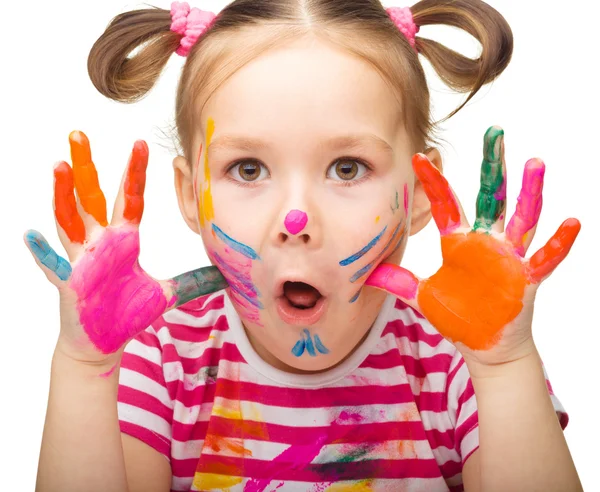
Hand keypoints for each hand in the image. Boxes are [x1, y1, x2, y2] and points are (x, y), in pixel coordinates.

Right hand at [25, 131, 226, 363]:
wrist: (103, 342)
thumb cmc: (128, 313)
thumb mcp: (167, 293)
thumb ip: (194, 282)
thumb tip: (224, 275)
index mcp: (122, 240)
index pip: (130, 199)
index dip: (134, 172)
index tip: (139, 143)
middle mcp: (99, 243)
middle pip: (91, 198)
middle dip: (86, 166)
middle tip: (79, 133)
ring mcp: (81, 260)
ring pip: (70, 220)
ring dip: (63, 194)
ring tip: (59, 166)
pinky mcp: (70, 283)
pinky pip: (54, 265)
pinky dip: (44, 251)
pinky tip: (32, 234)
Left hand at [365, 126, 579, 365]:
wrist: (484, 344)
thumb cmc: (459, 316)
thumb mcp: (423, 297)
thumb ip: (400, 282)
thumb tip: (368, 273)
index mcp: (460, 242)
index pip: (446, 204)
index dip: (432, 182)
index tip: (419, 156)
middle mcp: (486, 242)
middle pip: (490, 196)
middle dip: (492, 165)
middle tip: (495, 132)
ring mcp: (509, 257)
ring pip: (522, 217)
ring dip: (529, 192)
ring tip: (535, 162)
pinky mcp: (526, 277)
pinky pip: (546, 257)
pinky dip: (559, 241)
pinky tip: (572, 221)